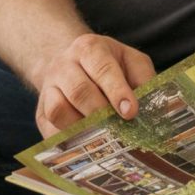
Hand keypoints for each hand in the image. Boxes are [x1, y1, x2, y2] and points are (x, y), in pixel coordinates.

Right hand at [31, 33, 156, 136]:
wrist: (70, 63)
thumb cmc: (108, 64)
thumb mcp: (130, 60)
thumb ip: (143, 77)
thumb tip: (153, 107)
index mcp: (89, 48)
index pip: (103, 68)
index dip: (117, 91)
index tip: (131, 112)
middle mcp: (64, 66)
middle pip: (79, 91)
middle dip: (102, 113)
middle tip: (120, 129)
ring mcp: (49, 89)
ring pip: (59, 111)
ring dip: (83, 127)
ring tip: (105, 137)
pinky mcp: (41, 112)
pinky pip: (50, 130)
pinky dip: (69, 141)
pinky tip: (88, 145)